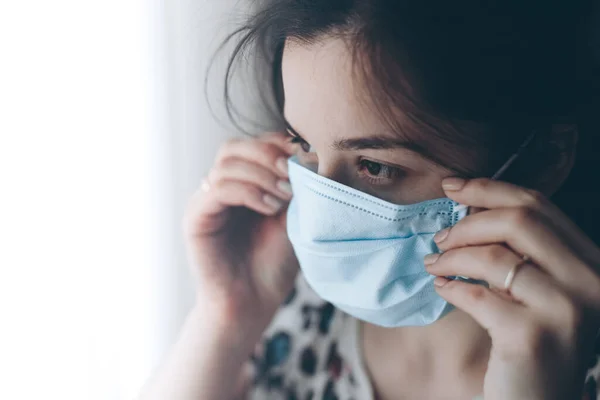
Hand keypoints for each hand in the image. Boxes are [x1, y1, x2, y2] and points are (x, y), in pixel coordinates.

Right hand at [183, 133, 299, 335]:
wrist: (254, 301)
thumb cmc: (275, 262)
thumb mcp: (293, 215)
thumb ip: (296, 184)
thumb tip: (309, 152)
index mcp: (242, 183)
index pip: (253, 144)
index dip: (278, 144)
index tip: (305, 158)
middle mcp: (219, 187)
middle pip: (234, 146)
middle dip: (268, 155)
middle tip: (292, 175)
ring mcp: (205, 200)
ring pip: (226, 163)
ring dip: (261, 174)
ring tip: (284, 198)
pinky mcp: (195, 216)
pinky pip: (217, 188)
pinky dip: (247, 192)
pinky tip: (269, 208)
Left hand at [424, 178, 599, 399]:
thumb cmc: (532, 340)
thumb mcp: (535, 287)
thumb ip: (517, 248)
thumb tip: (466, 203)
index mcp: (591, 262)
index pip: (539, 205)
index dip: (488, 189)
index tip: (451, 187)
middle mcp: (591, 282)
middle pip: (520, 221)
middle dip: (468, 223)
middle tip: (439, 237)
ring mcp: (568, 310)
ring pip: (495, 257)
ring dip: (452, 256)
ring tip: (434, 264)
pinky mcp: (535, 337)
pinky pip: (479, 296)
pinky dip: (452, 288)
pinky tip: (443, 289)